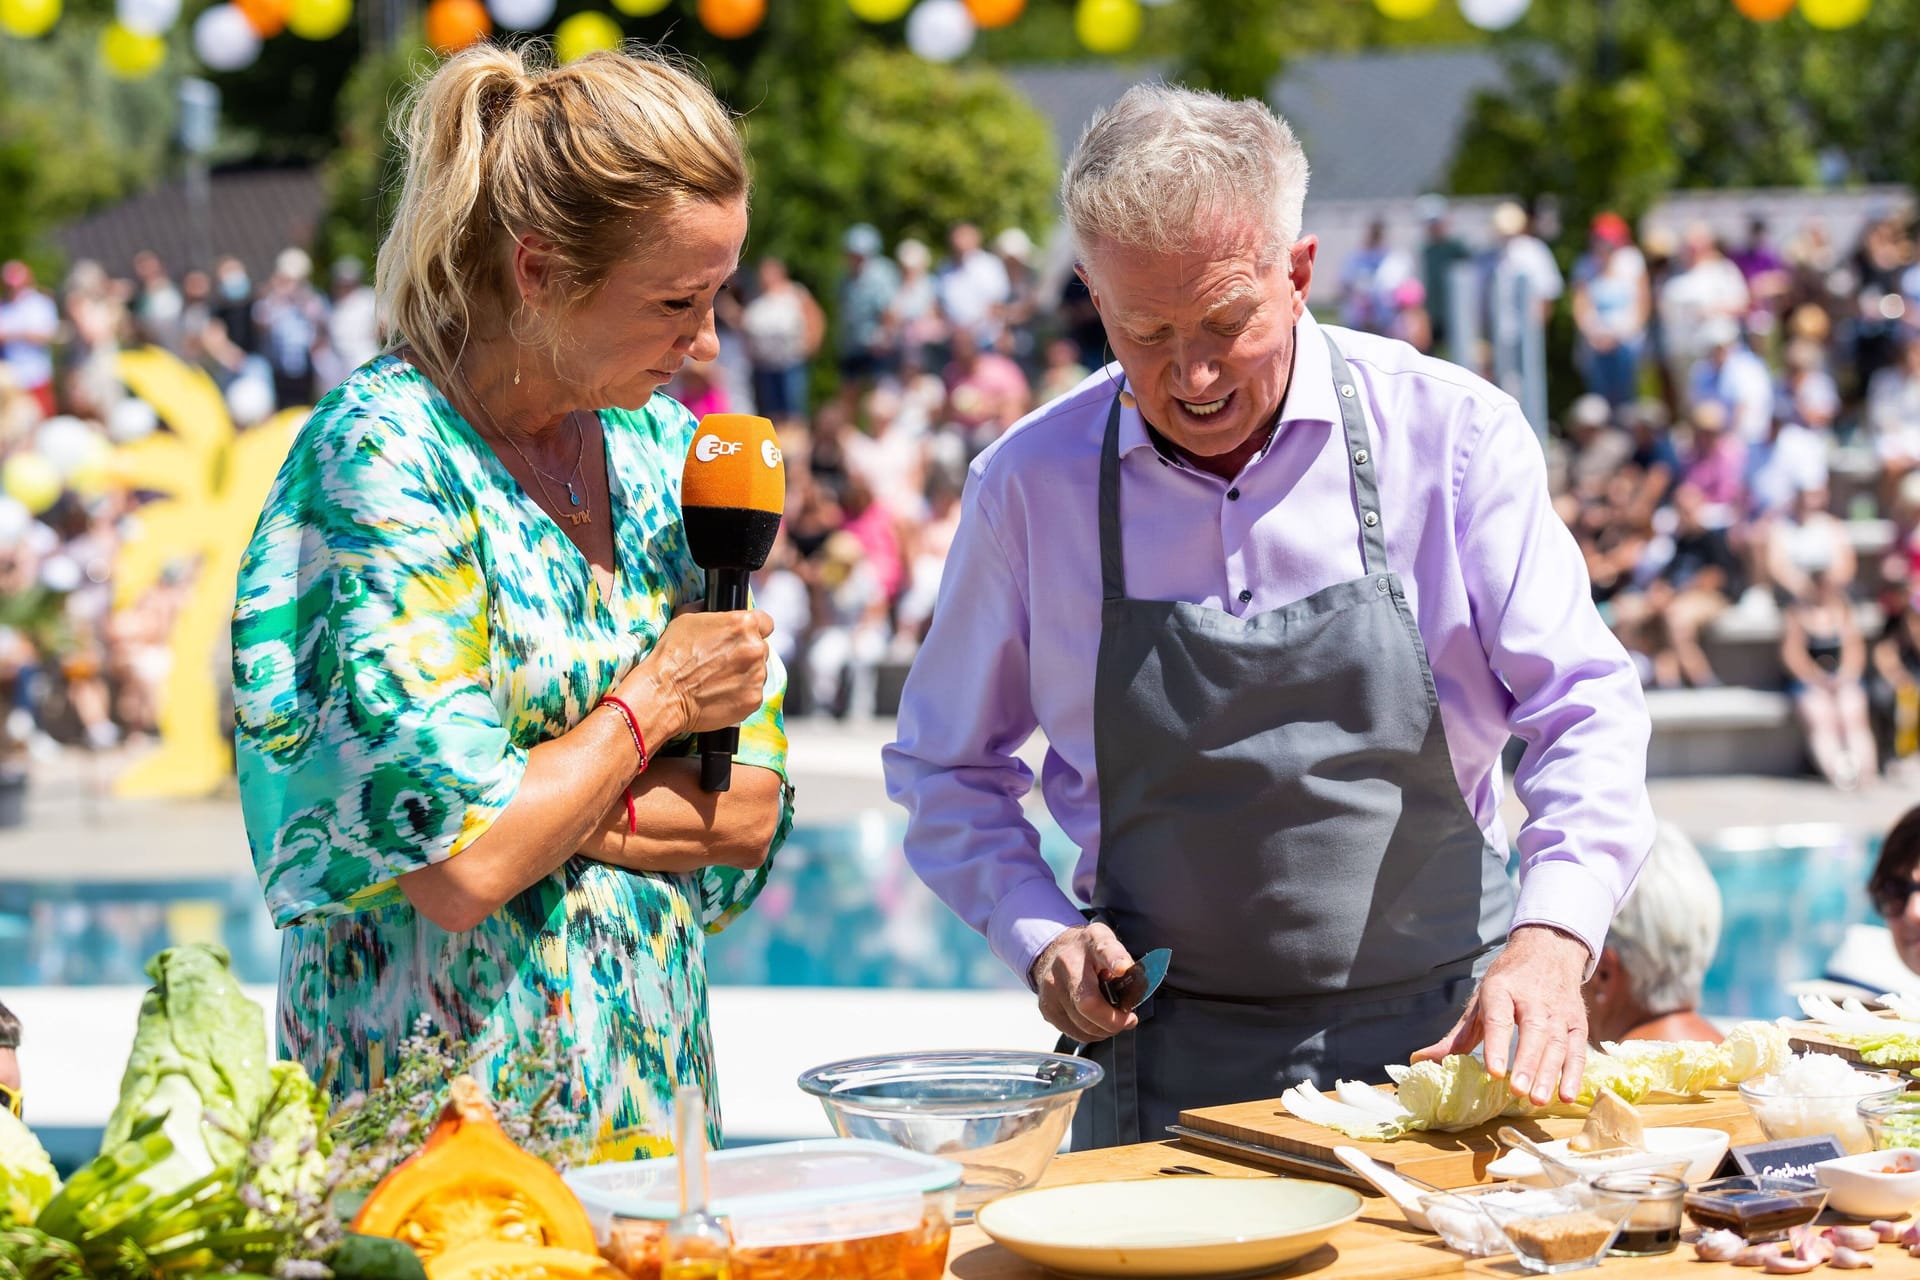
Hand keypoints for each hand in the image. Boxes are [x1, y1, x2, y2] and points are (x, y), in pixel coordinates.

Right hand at [623, 609, 772, 737]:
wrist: (664, 693)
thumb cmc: (672, 654)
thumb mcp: (687, 618)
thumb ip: (709, 611)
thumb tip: (710, 606)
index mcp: (744, 624)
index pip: (765, 622)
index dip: (754, 629)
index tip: (743, 638)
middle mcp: (755, 648)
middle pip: (762, 649)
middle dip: (747, 654)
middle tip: (724, 662)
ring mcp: (757, 675)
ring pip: (759, 672)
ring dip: (746, 674)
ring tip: (720, 680)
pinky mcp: (754, 699)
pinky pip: (754, 694)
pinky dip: (742, 694)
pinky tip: (722, 694)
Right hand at [1029, 923, 1138, 1043]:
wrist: (1052, 953)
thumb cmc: (1087, 952)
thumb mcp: (1109, 943)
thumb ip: (1125, 962)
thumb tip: (1138, 986)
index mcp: (1090, 943)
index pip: (1104, 950)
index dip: (1114, 960)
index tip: (1123, 969)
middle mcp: (1066, 964)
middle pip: (1089, 1003)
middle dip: (1114, 1020)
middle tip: (1129, 1020)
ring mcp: (1052, 988)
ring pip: (1082, 1025)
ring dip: (1104, 1029)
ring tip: (1113, 1020)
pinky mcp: (1046, 1008)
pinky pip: (1073, 1032)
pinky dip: (1090, 1033)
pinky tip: (1096, 1023)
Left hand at [1412, 925, 1591, 1105]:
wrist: (1548, 950)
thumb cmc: (1509, 982)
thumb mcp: (1481, 1002)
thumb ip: (1457, 1037)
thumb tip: (1419, 1060)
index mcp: (1502, 990)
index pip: (1499, 1017)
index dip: (1497, 1044)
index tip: (1493, 1071)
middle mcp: (1533, 999)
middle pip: (1533, 1031)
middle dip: (1526, 1062)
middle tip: (1518, 1091)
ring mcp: (1558, 1011)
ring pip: (1556, 1042)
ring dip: (1549, 1072)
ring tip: (1536, 1099)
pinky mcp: (1577, 1021)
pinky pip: (1578, 1049)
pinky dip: (1574, 1073)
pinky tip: (1566, 1095)